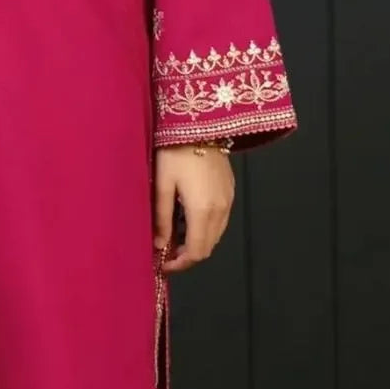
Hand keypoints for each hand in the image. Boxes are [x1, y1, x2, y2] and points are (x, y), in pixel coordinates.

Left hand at [154, 144, 234, 273]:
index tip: (163, 263)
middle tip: (165, 250)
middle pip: (208, 246)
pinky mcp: (230, 190)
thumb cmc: (175, 152)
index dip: (180, 264)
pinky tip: (188, 216)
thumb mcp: (162, 184)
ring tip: (174, 234)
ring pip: (215, 234)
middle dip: (187, 254)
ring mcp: (229, 200)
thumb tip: (158, 244)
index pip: (196, 252)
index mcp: (203, 211)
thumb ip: (161, 217)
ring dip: (197, 241)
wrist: (199, 124)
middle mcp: (221, 210)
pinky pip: (220, 220)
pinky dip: (205, 227)